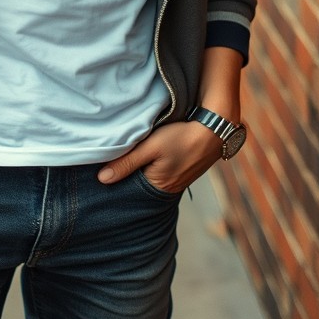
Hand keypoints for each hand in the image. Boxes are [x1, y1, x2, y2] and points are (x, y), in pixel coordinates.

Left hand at [97, 121, 222, 193]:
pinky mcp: (185, 170)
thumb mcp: (150, 147)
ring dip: (144, 167)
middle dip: (130, 174)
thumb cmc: (182, 137)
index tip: (105, 169)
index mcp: (159, 187)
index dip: (119, 179)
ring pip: (153, 176)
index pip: (131, 189)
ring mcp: (179, 180)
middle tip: (115, 160)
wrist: (216, 129)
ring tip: (133, 155)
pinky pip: (164, 171)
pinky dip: (156, 164)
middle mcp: (170, 189)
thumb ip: (126, 162)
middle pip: (142, 184)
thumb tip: (102, 179)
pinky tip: (152, 154)